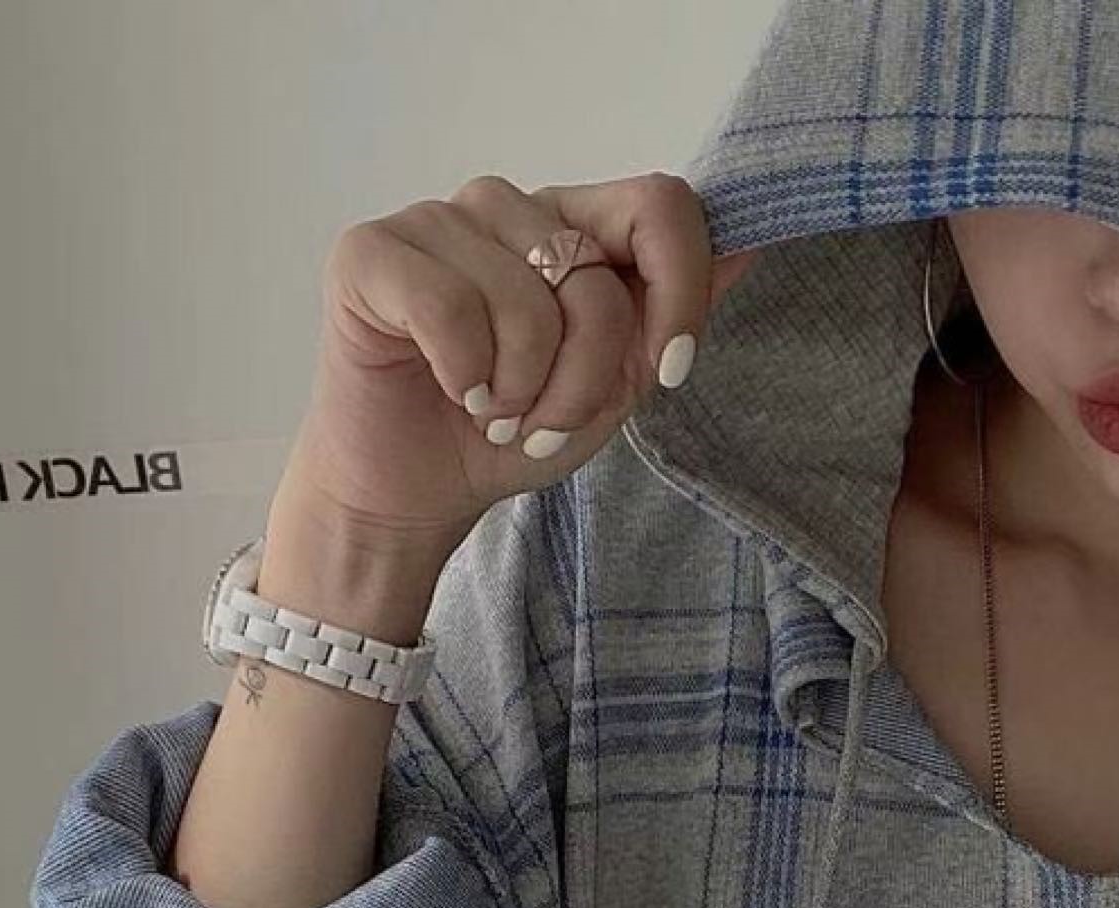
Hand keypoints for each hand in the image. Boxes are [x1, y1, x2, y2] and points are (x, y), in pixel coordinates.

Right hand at [280, 170, 758, 562]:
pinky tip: (451, 391)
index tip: (666, 372)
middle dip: (586, 381)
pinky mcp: (371, 251)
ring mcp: (436, 219)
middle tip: (542, 422)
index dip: (678, 292)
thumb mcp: (615, 384)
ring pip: (527, 302)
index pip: (659, 204)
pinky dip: (464, 376)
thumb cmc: (511, 433)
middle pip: (596, 279)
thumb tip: (746, 246)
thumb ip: (670, 313)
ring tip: (494, 411)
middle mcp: (506, 206)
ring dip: (522, 390)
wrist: (416, 492)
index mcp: (571, 225)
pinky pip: (451, 312)